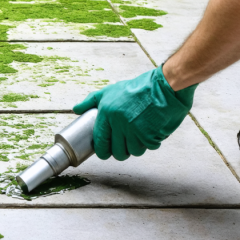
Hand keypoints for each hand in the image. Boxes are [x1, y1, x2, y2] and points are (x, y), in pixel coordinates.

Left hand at [73, 66, 196, 160]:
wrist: (164, 86)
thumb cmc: (137, 88)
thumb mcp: (110, 91)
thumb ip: (91, 101)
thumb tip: (76, 109)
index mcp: (107, 113)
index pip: (100, 141)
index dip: (102, 151)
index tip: (105, 153)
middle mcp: (119, 123)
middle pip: (117, 151)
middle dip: (120, 153)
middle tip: (124, 148)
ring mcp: (135, 130)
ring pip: (133, 151)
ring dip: (137, 148)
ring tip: (139, 139)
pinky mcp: (150, 134)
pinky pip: (149, 147)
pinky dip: (151, 143)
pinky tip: (152, 133)